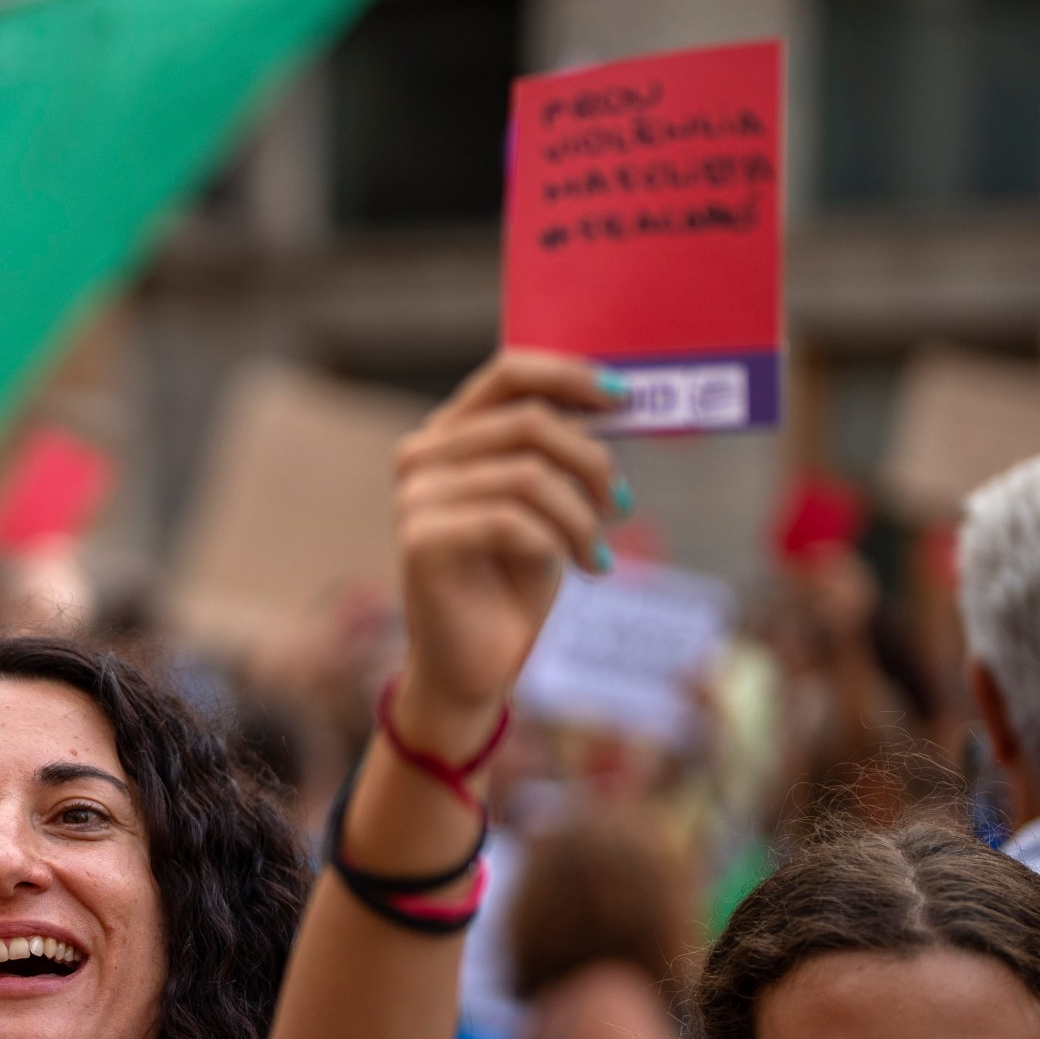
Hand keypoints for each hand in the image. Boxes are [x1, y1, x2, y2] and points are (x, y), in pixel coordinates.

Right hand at [392, 351, 622, 749]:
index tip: (624, 399)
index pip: (507, 374)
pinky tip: (580, 569)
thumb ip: (558, 450)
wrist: (476, 664)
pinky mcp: (422, 542)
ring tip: (598, 553)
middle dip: (592, 461)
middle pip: (530, 422)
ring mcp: (415, 498)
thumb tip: (615, 398)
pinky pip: (513, 522)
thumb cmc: (513, 578)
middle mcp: (421, 457)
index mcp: (448, 435)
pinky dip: (559, 545)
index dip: (571, 376)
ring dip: (582, 518)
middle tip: (621, 505)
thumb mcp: (546, 502)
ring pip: (529, 475)